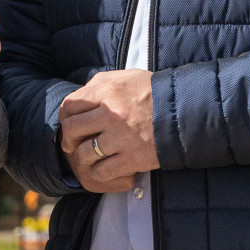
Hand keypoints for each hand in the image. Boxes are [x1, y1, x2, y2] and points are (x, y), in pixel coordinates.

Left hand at [58, 69, 157, 192]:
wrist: (184, 113)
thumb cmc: (154, 93)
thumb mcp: (127, 77)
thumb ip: (101, 82)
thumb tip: (80, 94)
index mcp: (108, 91)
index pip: (70, 105)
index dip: (65, 117)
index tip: (69, 124)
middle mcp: (111, 114)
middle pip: (72, 130)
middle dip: (69, 139)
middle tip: (73, 144)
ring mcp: (120, 138)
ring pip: (84, 153)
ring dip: (84, 157)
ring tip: (92, 156)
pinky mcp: (131, 159)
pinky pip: (101, 171)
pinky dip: (99, 172)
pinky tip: (106, 167)